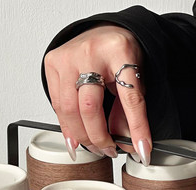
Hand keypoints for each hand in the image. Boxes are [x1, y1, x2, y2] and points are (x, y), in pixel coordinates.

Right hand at [44, 25, 151, 164]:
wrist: (103, 32)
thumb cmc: (120, 54)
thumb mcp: (135, 77)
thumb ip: (130, 110)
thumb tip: (128, 144)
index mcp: (119, 51)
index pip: (130, 98)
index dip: (137, 128)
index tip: (142, 150)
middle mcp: (90, 52)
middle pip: (89, 108)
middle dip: (99, 138)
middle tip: (110, 150)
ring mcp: (67, 57)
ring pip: (68, 110)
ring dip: (82, 137)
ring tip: (95, 147)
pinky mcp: (53, 64)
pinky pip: (56, 105)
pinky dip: (67, 127)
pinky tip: (76, 138)